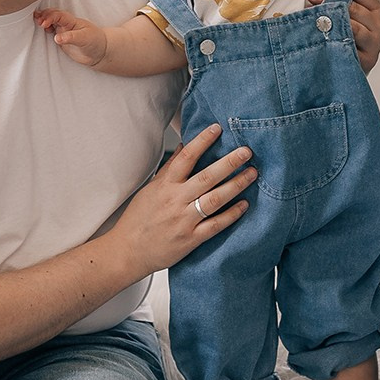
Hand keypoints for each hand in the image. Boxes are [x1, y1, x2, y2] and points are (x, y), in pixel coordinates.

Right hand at [34, 7, 107, 66]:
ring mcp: (63, 31)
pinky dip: (44, 29)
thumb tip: (56, 37)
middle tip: (36, 20)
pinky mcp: (61, 40)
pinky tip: (39, 30)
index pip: (58, 15)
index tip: (43, 23)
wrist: (99, 53)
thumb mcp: (85, 38)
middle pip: (52, 15)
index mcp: (72, 21)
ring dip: (42, 20)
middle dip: (43, 16)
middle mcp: (66, 24)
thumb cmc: (95, 41)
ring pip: (50, 22)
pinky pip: (50, 32)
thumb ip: (71, 38)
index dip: (50, 17)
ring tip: (34, 22)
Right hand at [111, 124, 255, 275]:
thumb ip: (170, 168)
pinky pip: (216, 225)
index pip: (186, 158)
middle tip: (246, 151)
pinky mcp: (191, 239)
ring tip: (252, 173)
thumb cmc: (138, 219)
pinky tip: (244, 204)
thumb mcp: (151, 189)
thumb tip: (186, 146)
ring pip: (215, 199)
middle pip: (207, 177)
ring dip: (236, 185)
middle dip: (229, 162)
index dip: (202, 141)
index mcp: (165, 186)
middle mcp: (176, 201)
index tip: (217, 128)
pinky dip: (232, 214)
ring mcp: (184, 220)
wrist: (128, 251)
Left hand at [305, 0, 379, 72]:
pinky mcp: (366, 60)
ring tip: (313, 13)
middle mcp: (379, 26)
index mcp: (376, 11)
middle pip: (354, 9)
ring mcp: (374, 44)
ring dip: (331, 19)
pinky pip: (349, 47)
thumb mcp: (348, 15)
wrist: (353, 66)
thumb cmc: (349, 36)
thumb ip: (338, 0)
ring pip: (353, 28)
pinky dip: (334, 40)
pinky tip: (321, 34)